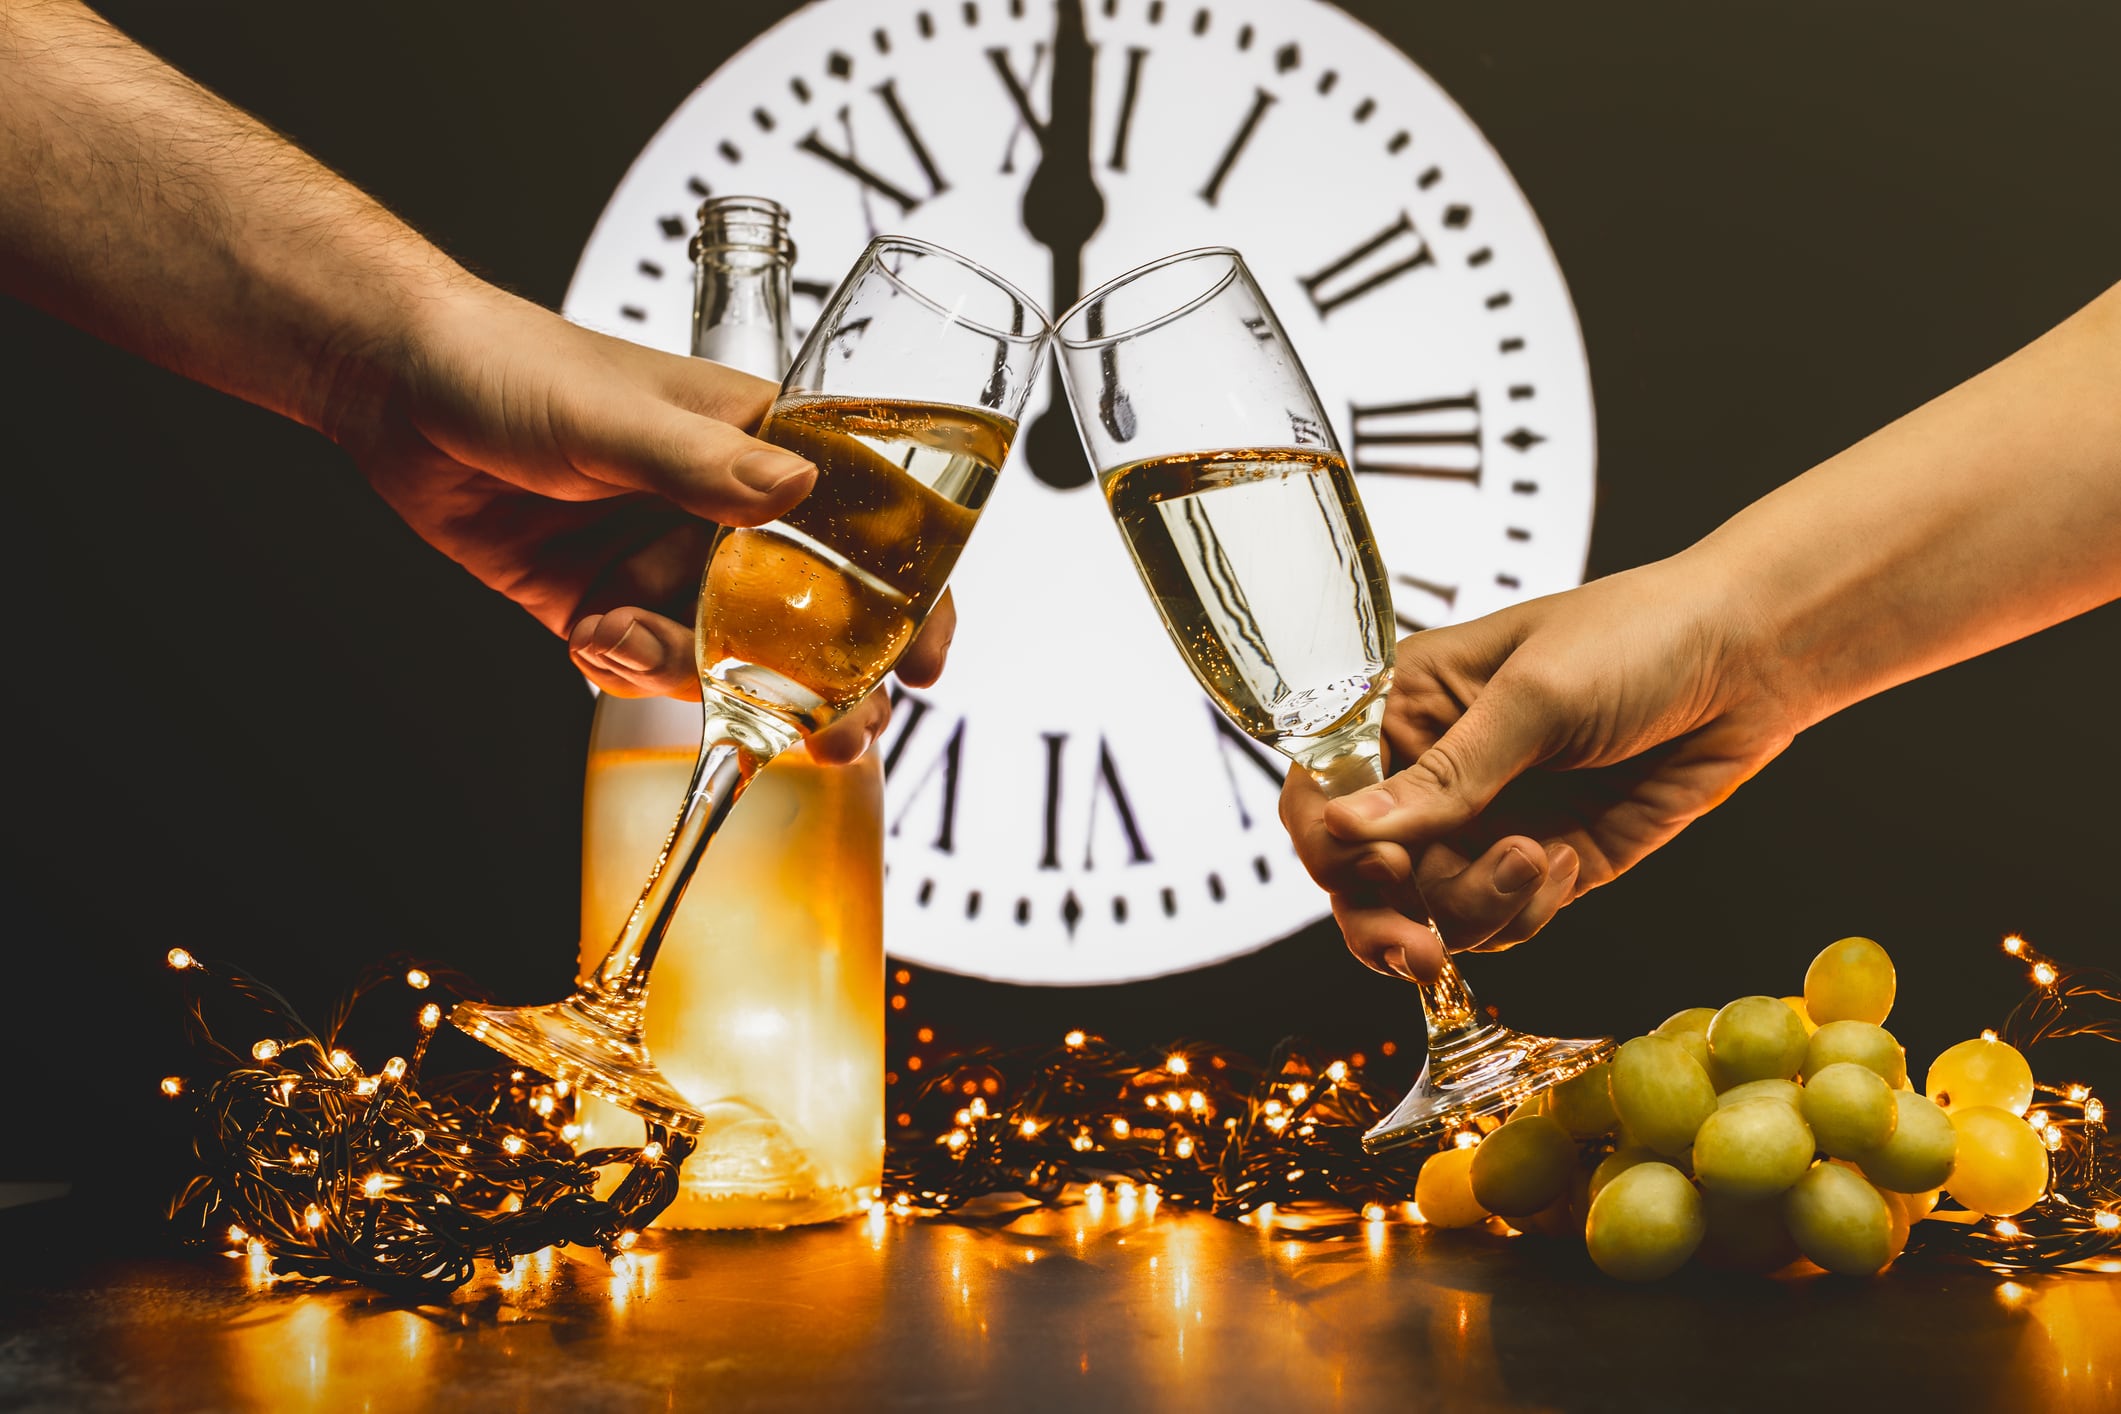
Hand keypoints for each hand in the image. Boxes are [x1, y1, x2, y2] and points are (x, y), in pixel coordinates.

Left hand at [333, 283, 952, 761]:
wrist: (393, 388)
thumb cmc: (514, 365)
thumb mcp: (617, 415)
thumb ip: (704, 462)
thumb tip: (797, 490)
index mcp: (764, 447)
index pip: (869, 525)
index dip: (912, 598)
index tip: (924, 664)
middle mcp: (729, 512)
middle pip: (811, 615)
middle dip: (820, 682)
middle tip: (825, 732)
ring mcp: (668, 563)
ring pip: (725, 655)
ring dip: (688, 674)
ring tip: (619, 638)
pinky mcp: (607, 602)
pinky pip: (647, 665)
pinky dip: (622, 668)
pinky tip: (582, 632)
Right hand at [1279, 557, 1798, 980]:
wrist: (1752, 662)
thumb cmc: (1638, 637)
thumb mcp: (1534, 698)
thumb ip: (1445, 777)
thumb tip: (1346, 825)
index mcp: (1403, 705)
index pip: (1319, 789)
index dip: (1329, 842)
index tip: (1378, 865)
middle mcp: (1432, 772)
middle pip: (1361, 875)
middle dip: (1384, 921)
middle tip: (1422, 952)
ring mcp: (1484, 823)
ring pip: (1430, 911)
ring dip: (1475, 908)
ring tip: (1537, 861)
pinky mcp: (1540, 865)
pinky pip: (1499, 922)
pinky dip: (1526, 911)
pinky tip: (1569, 860)